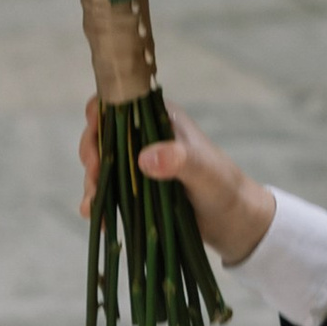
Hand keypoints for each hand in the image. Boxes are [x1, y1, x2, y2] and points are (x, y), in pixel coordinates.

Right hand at [77, 96, 273, 262]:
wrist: (234, 221)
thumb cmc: (224, 187)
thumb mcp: (203, 171)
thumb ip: (179, 160)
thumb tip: (145, 159)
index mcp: (160, 118)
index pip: (120, 103)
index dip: (99, 115)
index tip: (94, 138)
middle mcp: (146, 136)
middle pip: (103, 135)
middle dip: (91, 154)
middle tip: (94, 176)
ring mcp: (140, 163)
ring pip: (102, 164)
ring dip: (93, 182)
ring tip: (93, 205)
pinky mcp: (137, 188)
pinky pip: (110, 190)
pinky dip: (100, 202)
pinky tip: (98, 218)